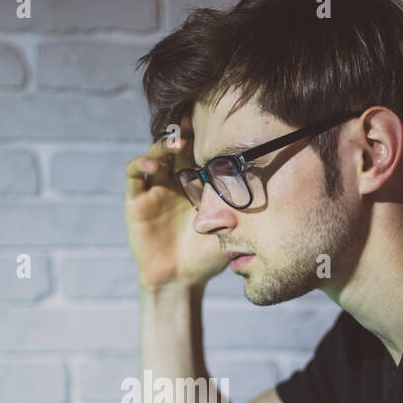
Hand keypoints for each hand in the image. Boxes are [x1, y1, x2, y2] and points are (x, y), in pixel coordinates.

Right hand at [124, 112, 228, 292]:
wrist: (181, 281)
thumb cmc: (207, 258)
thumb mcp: (230, 228)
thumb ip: (240, 206)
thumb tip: (268, 182)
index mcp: (198, 185)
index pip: (200, 151)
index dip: (206, 135)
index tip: (218, 121)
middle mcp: (175, 182)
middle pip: (177, 146)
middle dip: (185, 131)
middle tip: (195, 121)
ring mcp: (155, 190)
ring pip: (155, 154)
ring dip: (164, 143)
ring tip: (177, 142)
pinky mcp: (137, 201)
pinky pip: (134, 174)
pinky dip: (141, 162)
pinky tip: (154, 164)